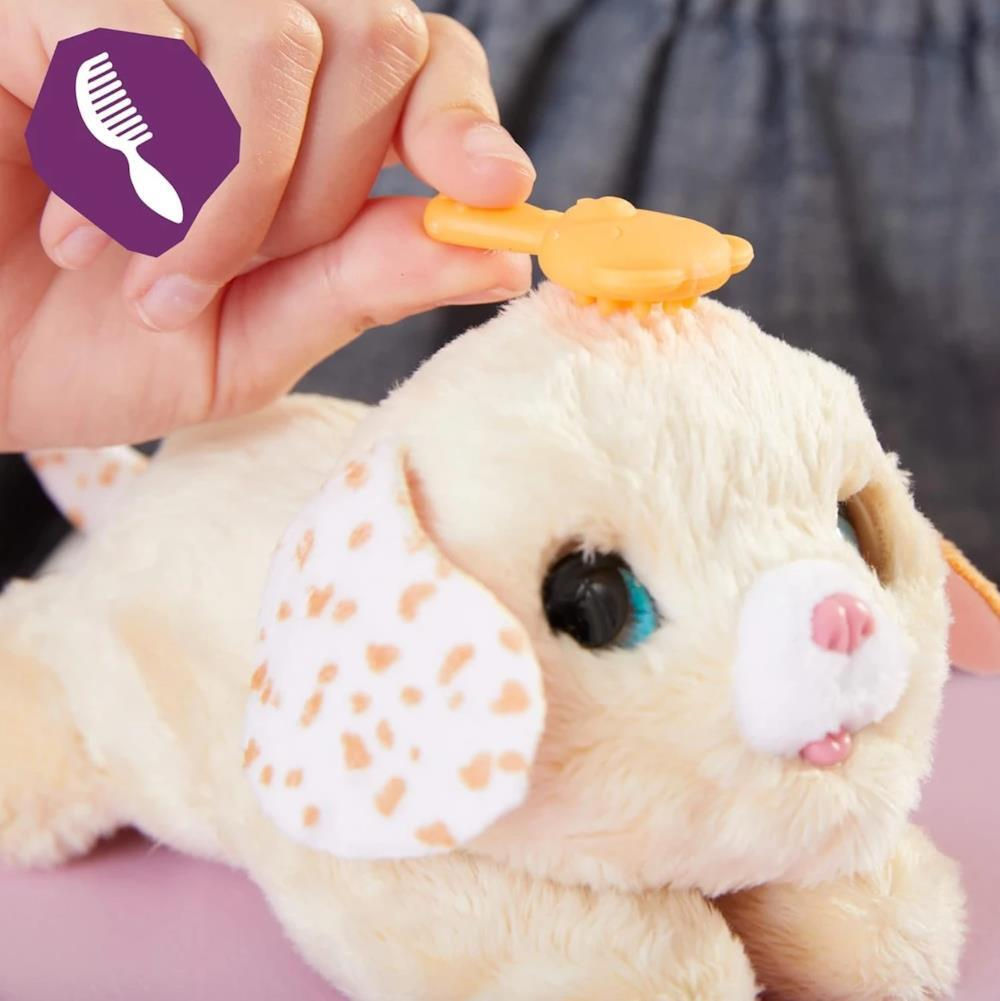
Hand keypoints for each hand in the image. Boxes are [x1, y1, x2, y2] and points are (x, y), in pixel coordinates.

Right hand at [0, 0, 533, 448]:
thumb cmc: (95, 349)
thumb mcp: (254, 336)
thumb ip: (365, 284)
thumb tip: (504, 257)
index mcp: (299, 128)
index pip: (422, 63)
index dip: (463, 116)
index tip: (493, 185)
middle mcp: (231, 51)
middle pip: (371, 38)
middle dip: (321, 189)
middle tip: (223, 274)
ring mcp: (140, 10)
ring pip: (275, 39)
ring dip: (232, 194)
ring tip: (149, 277)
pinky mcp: (44, 1)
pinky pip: (145, 40)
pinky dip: (139, 162)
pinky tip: (77, 224)